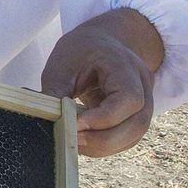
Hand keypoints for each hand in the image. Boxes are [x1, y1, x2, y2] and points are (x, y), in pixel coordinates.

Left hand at [41, 8, 164, 158]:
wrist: (101, 42)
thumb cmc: (80, 51)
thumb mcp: (61, 67)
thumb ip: (55, 94)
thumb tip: (42, 122)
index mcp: (126, 66)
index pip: (128, 99)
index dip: (104, 118)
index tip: (75, 125)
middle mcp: (143, 85)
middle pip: (137, 123)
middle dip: (104, 139)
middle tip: (72, 140)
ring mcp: (145, 102)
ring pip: (134, 134)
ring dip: (104, 145)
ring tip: (74, 142)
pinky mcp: (135, 115)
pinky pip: (126, 137)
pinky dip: (106, 144)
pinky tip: (83, 141)